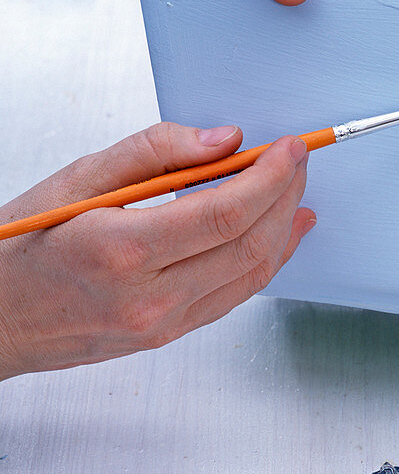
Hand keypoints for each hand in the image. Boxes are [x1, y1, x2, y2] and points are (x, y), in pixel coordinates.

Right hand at [0, 123, 313, 379]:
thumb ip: (156, 151)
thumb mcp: (78, 178)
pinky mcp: (171, 334)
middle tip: (297, 160)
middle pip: (249, 242)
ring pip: (252, 273)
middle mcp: (150, 297)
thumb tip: (224, 140)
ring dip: (285, 226)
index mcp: (122, 251)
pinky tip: (281, 233)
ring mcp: (164, 323)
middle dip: (285, 194)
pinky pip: (236, 294)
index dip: (269, 177)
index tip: (289, 149)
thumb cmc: (23, 246)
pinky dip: (267, 258)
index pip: (225, 212)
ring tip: (296, 189)